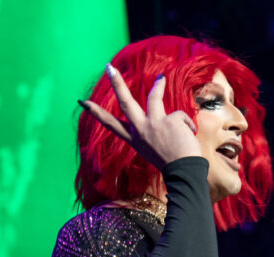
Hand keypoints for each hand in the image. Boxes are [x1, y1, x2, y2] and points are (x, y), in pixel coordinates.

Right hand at [79, 64, 200, 170]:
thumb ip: (150, 134)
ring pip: (153, 97)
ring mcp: (154, 123)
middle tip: (109, 67)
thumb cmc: (172, 164)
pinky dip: (187, 125)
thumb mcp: (153, 150)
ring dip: (158, 86)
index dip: (97, 113)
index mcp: (135, 140)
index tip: (84, 102)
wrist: (183, 173)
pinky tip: (189, 134)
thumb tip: (161, 121)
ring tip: (161, 78)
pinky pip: (180, 116)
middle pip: (125, 102)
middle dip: (116, 83)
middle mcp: (141, 130)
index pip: (112, 125)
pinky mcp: (169, 120)